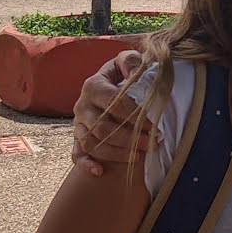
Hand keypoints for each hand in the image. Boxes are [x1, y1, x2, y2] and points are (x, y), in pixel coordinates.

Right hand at [72, 52, 149, 175]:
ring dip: (116, 153)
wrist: (108, 85)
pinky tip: (100, 171)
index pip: (114, 102)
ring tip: (138, 157)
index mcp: (93, 85)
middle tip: (152, 144)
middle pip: (102, 127)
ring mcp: (78, 124)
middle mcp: (81, 105)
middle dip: (130, 138)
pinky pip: (76, 154)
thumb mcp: (127, 61)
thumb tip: (133, 72)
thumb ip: (131, 61)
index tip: (155, 125)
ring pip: (91, 143)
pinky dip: (86, 164)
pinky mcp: (77, 138)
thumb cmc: (122, 74)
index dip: (136, 115)